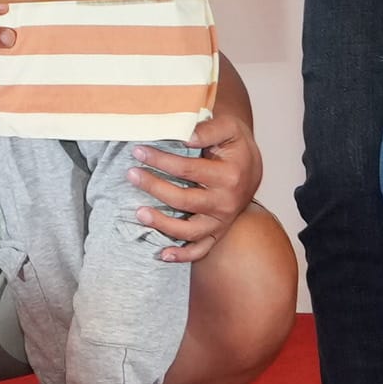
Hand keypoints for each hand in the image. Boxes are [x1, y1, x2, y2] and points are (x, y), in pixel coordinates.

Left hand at [129, 102, 264, 262]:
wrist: (251, 165)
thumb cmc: (235, 144)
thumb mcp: (228, 127)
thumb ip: (208, 129)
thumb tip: (185, 136)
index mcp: (230, 176)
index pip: (188, 169)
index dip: (161, 160)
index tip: (138, 151)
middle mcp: (226, 202)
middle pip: (184, 200)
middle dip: (154, 187)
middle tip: (131, 174)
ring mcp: (222, 221)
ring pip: (189, 231)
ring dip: (162, 224)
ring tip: (139, 212)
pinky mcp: (218, 232)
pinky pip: (201, 250)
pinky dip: (182, 256)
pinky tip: (162, 254)